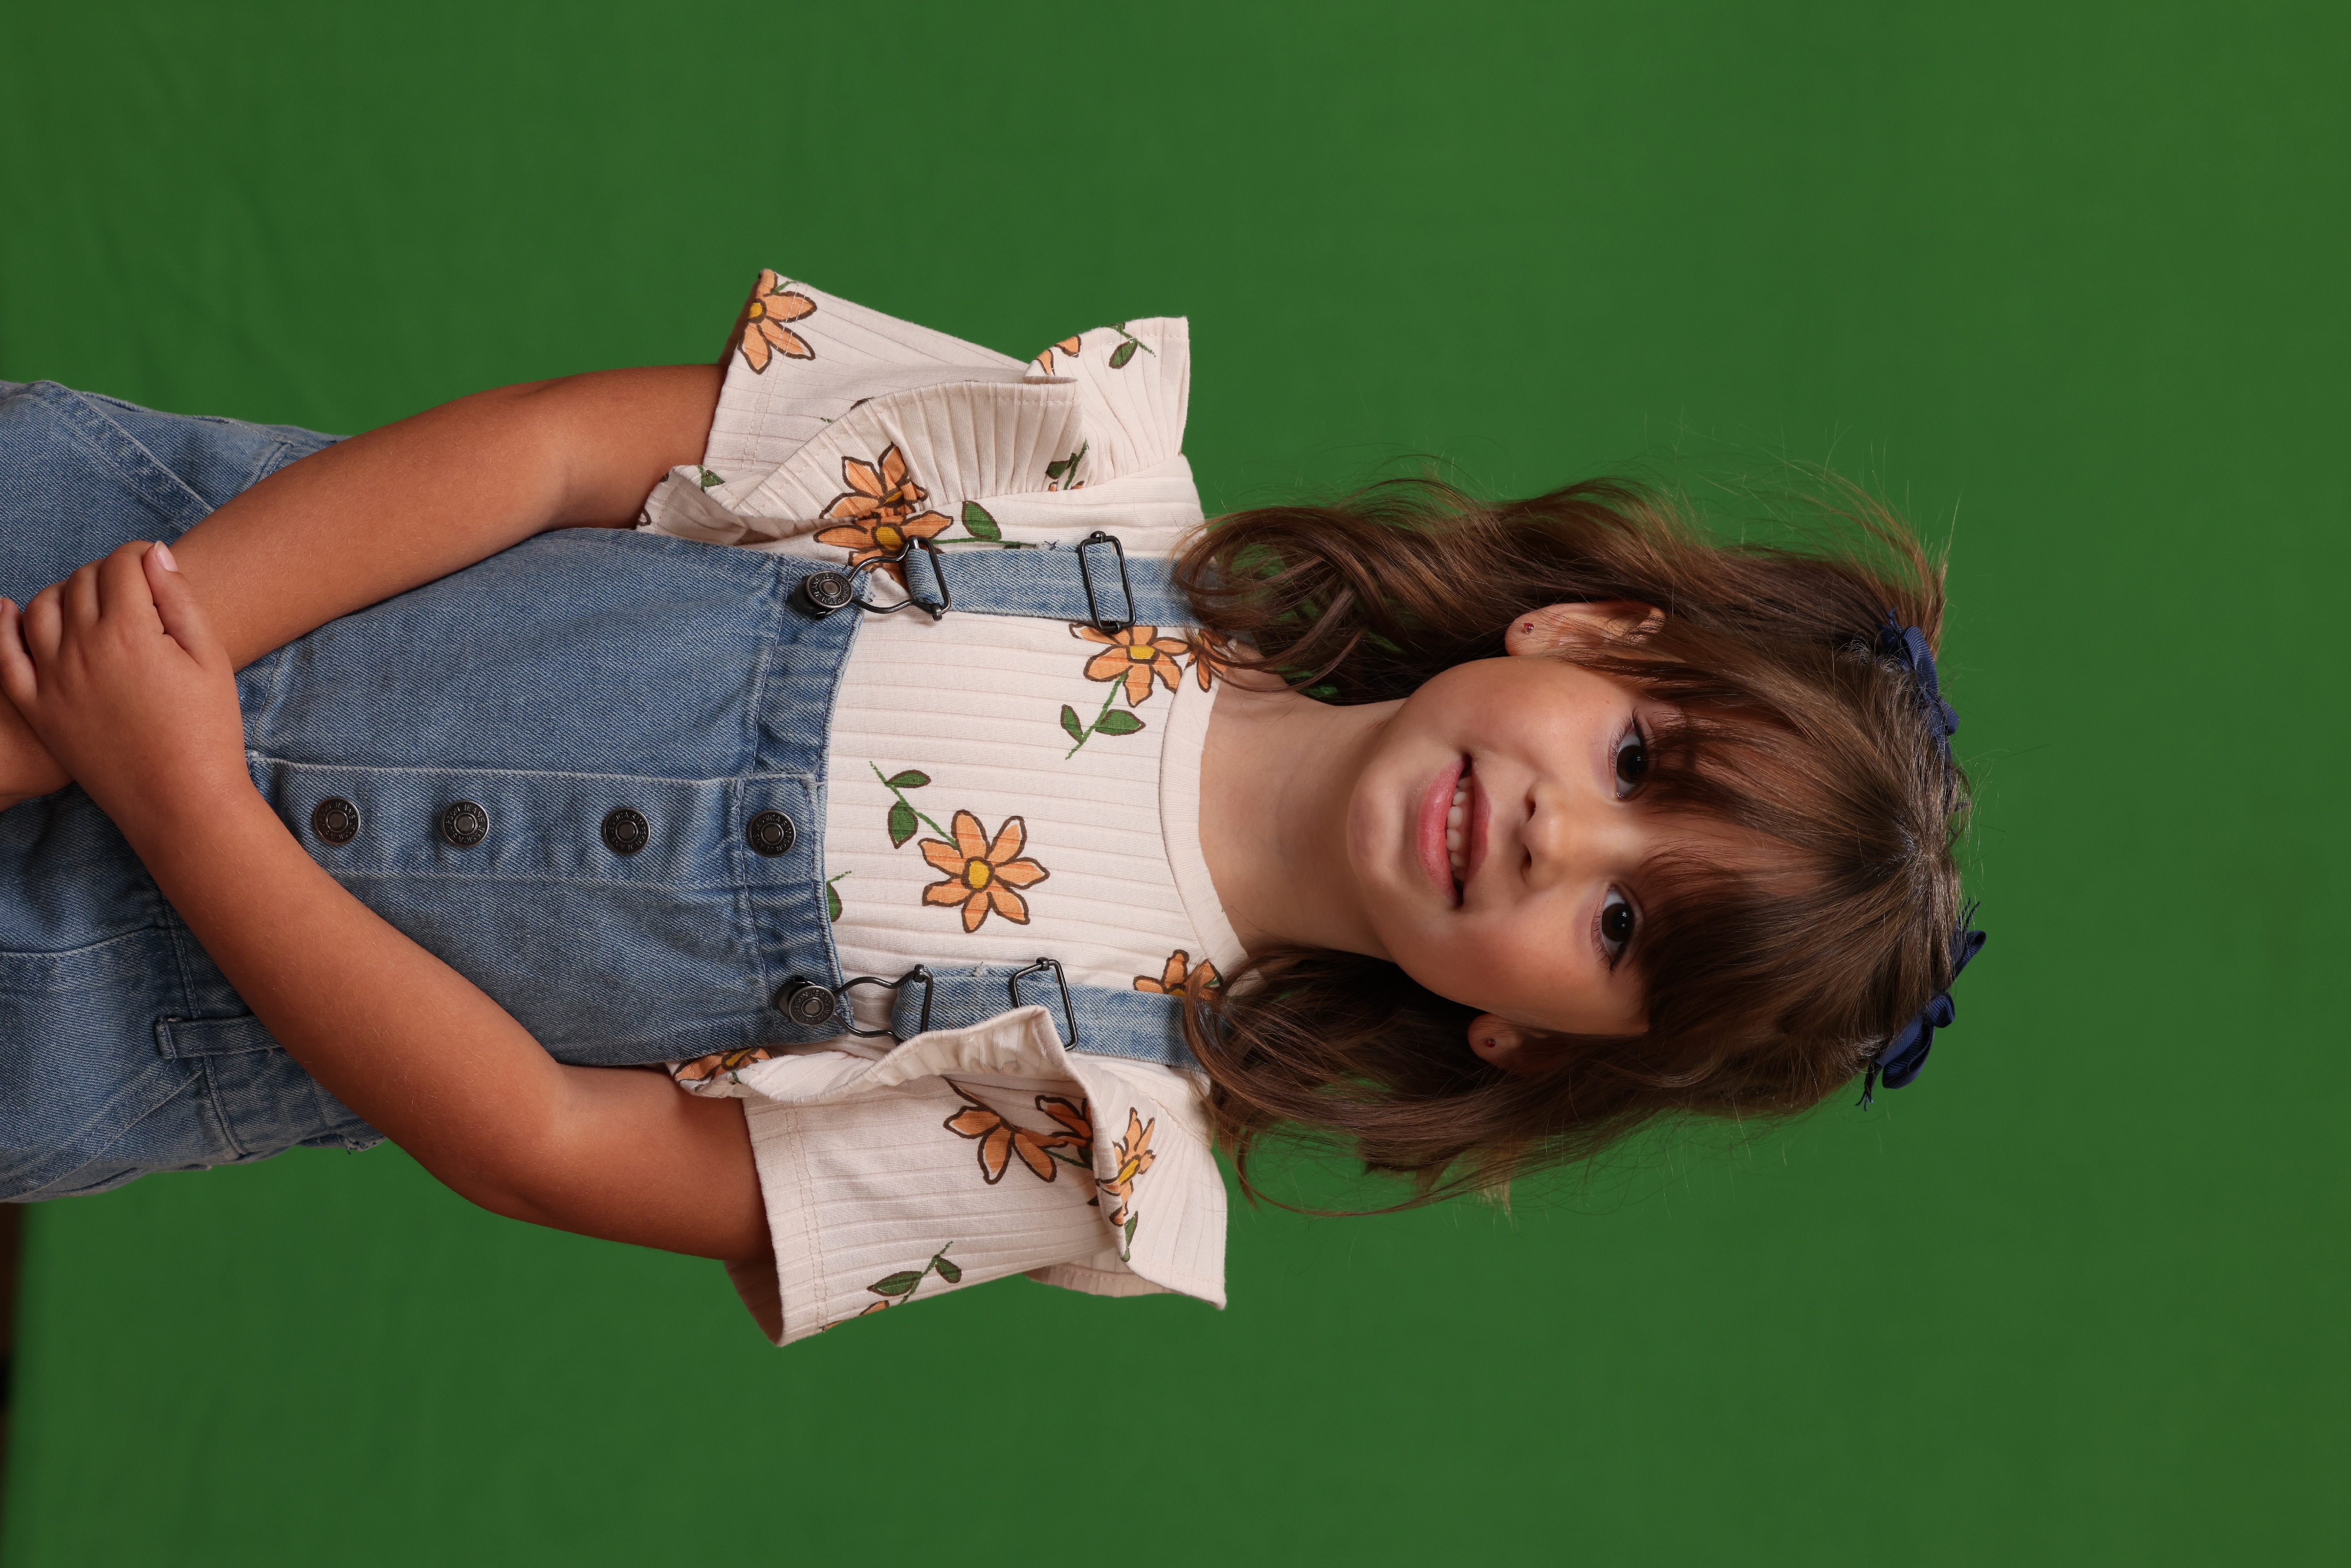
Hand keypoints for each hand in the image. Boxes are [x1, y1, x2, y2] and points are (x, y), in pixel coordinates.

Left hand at [0, 541, 251, 832]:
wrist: (180, 800)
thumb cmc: (206, 730)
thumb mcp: (209, 659)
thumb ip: (180, 600)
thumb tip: (154, 553)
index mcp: (130, 631)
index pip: (123, 563)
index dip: (142, 556)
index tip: (156, 567)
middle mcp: (82, 647)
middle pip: (82, 580)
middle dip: (109, 574)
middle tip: (134, 591)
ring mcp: (52, 677)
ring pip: (41, 606)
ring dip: (65, 593)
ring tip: (92, 605)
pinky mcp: (37, 706)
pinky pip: (5, 654)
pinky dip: (3, 625)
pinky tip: (9, 611)